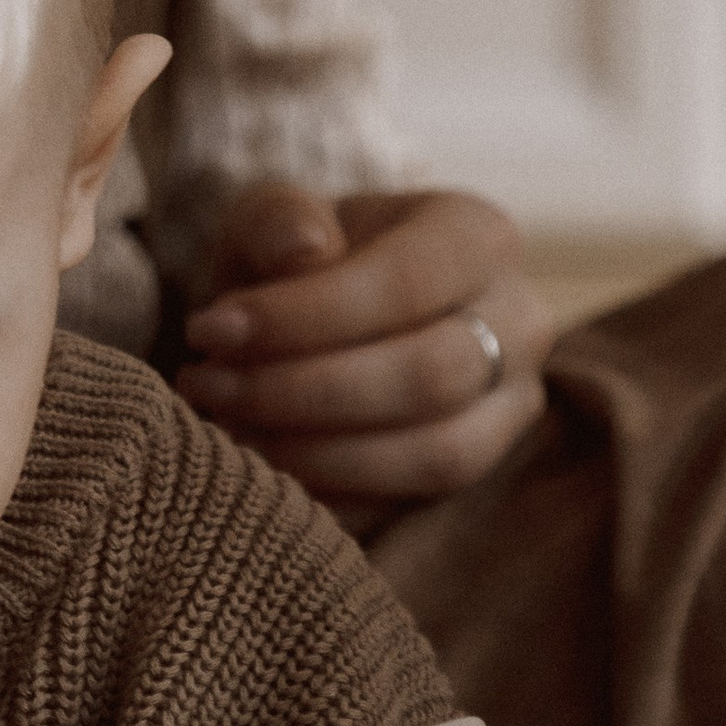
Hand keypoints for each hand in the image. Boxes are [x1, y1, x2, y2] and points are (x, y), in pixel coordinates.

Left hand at [177, 185, 548, 516]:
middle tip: (207, 386)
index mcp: (477, 236)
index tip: (208, 331)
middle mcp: (518, 322)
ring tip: (226, 430)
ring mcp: (509, 408)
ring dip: (315, 454)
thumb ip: (279, 219)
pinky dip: (327, 496)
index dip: (303, 316)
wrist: (318, 321)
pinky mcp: (476, 475)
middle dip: (301, 392)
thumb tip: (306, 253)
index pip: (406, 282)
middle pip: (429, 377)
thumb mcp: (271, 217)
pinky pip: (412, 507)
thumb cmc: (295, 261)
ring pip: (435, 455)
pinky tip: (258, 471)